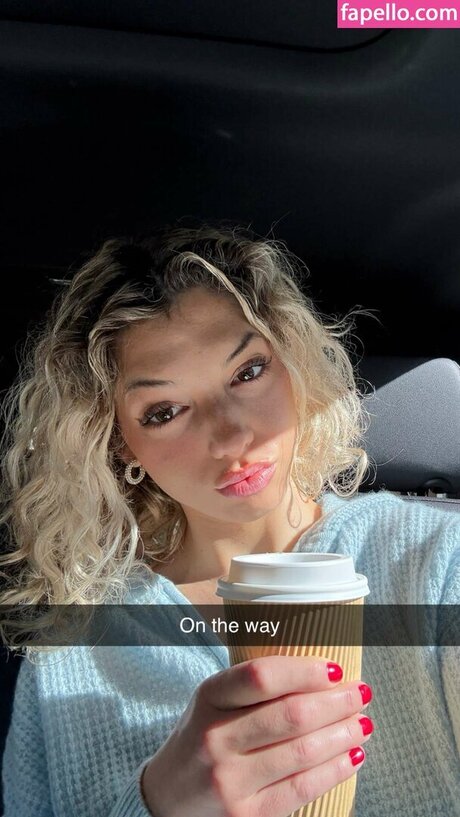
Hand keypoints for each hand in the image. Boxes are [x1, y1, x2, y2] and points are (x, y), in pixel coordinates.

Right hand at [141, 655, 372, 816]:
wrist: (166, 797)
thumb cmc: (203, 737)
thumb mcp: (214, 701)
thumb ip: (254, 687)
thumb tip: (323, 674)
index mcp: (209, 697)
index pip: (262, 676)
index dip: (305, 671)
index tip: (336, 668)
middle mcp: (216, 737)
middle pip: (290, 715)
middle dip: (336, 703)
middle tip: (361, 694)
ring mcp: (229, 779)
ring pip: (302, 752)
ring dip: (342, 735)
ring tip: (363, 724)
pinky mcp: (244, 814)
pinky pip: (301, 789)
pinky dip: (334, 771)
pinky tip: (352, 757)